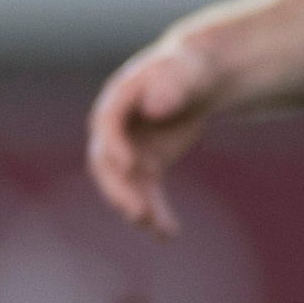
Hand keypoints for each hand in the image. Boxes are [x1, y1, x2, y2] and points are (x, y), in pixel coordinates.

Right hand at [87, 33, 226, 236]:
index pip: (107, 125)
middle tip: (137, 212)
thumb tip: (155, 108)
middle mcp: (115, 131)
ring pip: (126, 187)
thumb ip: (171, 86)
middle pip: (107, 164)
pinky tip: (170, 234)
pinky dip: (157, 215)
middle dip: (120, 190)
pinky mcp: (146, 167)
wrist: (196, 79)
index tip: (128, 164)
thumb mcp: (184, 70)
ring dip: (139, 209)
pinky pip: (147, 195)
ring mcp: (129, 151)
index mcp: (117, 101)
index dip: (114, 145)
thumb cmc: (188, 68)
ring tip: (158, 228)